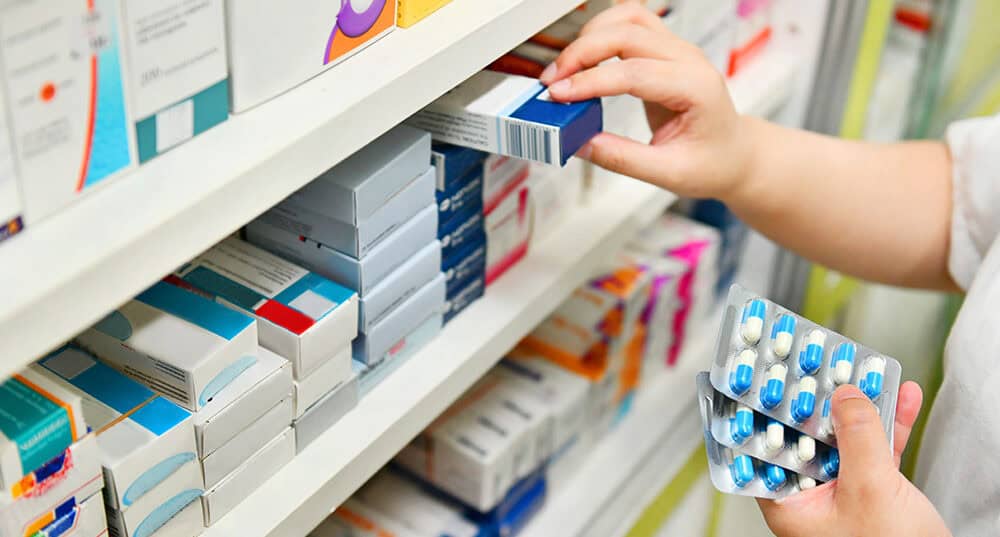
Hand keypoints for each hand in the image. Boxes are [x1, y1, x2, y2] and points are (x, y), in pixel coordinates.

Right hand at [540, 3, 753, 199]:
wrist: (734, 154)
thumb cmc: (712, 162)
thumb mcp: (669, 173)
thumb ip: (623, 158)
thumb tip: (579, 143)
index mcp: (696, 88)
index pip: (634, 73)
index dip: (591, 82)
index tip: (559, 96)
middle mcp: (689, 60)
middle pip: (628, 34)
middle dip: (582, 53)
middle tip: (552, 83)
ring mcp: (678, 50)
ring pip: (629, 17)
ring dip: (592, 35)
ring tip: (566, 68)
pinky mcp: (665, 51)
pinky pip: (632, 24)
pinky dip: (603, 31)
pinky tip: (584, 55)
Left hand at [758, 382, 950, 536]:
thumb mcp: (869, 488)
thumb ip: (856, 438)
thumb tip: (843, 395)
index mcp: (790, 503)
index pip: (764, 448)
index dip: (765, 410)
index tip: (766, 377)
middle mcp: (810, 496)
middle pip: (806, 436)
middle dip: (817, 399)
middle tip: (816, 362)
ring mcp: (842, 492)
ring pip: (844, 438)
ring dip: (859, 404)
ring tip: (863, 367)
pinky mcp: (874, 492)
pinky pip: (877, 449)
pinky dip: (890, 423)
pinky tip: (902, 395)